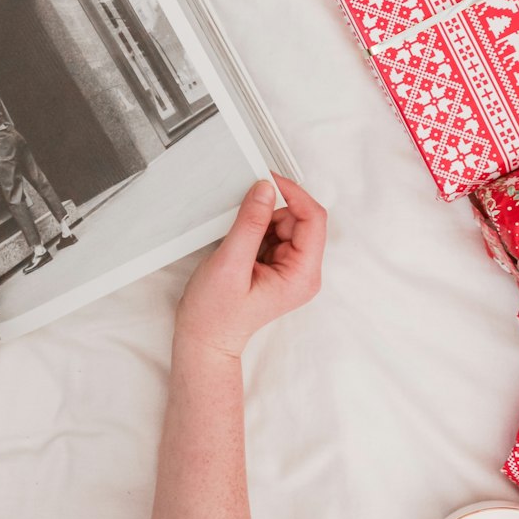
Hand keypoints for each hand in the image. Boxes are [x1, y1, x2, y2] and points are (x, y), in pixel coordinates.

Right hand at [174, 174, 325, 360]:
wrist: (205, 339)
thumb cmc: (216, 314)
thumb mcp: (230, 263)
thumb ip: (250, 223)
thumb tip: (265, 189)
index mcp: (302, 274)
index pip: (313, 219)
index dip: (293, 194)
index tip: (268, 179)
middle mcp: (303, 271)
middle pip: (300, 218)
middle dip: (271, 210)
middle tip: (243, 217)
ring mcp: (292, 268)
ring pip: (286, 222)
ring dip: (262, 220)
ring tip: (239, 243)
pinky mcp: (278, 265)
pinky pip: (274, 231)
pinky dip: (257, 228)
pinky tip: (241, 246)